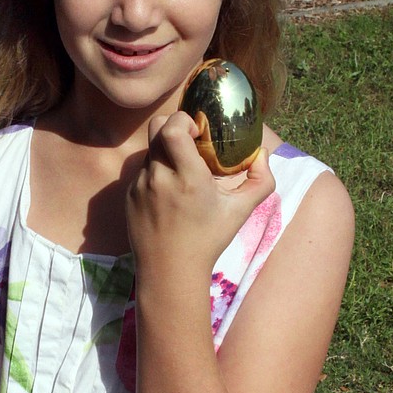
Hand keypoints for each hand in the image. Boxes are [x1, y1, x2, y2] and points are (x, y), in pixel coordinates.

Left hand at [127, 110, 275, 279]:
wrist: (170, 271)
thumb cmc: (208, 241)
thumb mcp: (241, 212)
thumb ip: (260, 181)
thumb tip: (262, 153)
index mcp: (187, 178)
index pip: (173, 129)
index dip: (184, 120)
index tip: (198, 132)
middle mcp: (159, 178)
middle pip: (156, 128)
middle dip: (173, 126)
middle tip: (190, 141)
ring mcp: (140, 186)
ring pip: (150, 150)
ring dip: (166, 152)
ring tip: (182, 171)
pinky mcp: (129, 196)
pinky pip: (142, 172)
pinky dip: (156, 173)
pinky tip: (169, 193)